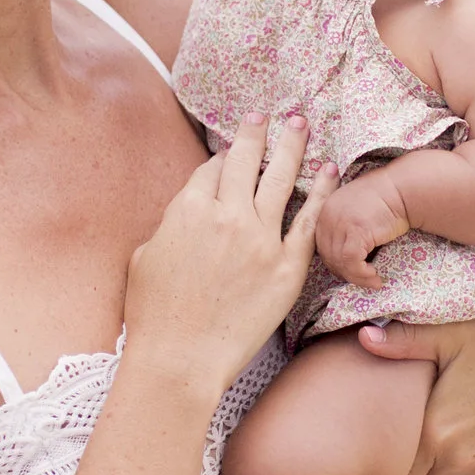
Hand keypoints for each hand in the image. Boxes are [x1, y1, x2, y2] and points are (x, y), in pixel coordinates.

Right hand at [126, 116, 323, 393]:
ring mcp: (260, 240)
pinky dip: (321, 191)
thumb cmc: (154, 316)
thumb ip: (169, 227)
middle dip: (256, 132)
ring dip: (291, 146)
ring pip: (280, 179)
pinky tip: (329, 170)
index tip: (230, 151)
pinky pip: (308, 221)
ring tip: (300, 123)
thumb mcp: (144, 257)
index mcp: (188, 210)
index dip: (221, 158)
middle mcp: (226, 216)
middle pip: (245, 161)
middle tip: (266, 114)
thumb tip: (185, 215)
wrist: (180, 359)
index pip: (211, 170)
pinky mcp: (286, 267)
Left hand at [315, 174, 409, 288]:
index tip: (351, 270)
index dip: (336, 262)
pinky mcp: (356, 232)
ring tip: (373, 281)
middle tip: (362, 279)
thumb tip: (344, 254)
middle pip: (328, 255)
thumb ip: (344, 224)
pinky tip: (375, 276)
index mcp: (325, 209)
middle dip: (345, 272)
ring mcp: (340, 223)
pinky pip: (352, 262)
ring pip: (339, 262)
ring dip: (356, 277)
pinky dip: (362, 274)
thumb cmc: (386, 198)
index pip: (322, 245)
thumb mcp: (356, 207)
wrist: (403, 189)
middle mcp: (328, 215)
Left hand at [359, 294, 474, 474]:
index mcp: (438, 431)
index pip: (393, 471)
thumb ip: (403, 340)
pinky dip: (457, 467)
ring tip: (424, 439)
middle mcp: (460, 456)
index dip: (382, 458)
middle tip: (395, 440)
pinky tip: (456, 437)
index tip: (377, 440)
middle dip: (402, 466)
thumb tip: (362, 337)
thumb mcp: (449, 332)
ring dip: (431, 469)